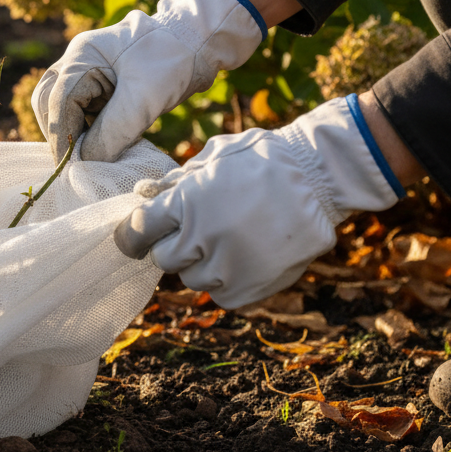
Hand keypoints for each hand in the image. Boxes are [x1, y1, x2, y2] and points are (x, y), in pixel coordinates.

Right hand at [32, 0, 265, 161]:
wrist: (200, 42)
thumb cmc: (172, 61)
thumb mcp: (144, 99)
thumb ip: (112, 132)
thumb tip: (86, 162)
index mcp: (82, 54)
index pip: (58, 100)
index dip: (62, 136)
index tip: (70, 167)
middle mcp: (77, 60)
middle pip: (49, 102)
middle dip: (60, 133)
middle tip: (74, 164)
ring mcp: (88, 70)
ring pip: (63, 106)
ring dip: (73, 132)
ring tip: (90, 156)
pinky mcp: (101, 83)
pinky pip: (82, 109)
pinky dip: (87, 128)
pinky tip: (103, 143)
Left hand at [114, 96, 403, 308]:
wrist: (319, 179)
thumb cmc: (262, 159)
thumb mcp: (213, 156)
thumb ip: (176, 179)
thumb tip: (144, 193)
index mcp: (185, 203)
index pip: (138, 231)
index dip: (131, 234)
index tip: (134, 236)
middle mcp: (200, 238)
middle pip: (162, 259)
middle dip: (171, 246)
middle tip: (191, 233)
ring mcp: (226, 267)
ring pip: (192, 280)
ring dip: (200, 265)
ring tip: (226, 241)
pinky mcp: (249, 289)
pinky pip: (221, 296)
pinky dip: (226, 281)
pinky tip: (243, 258)